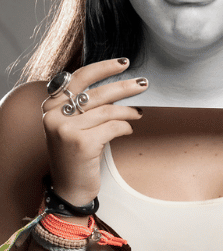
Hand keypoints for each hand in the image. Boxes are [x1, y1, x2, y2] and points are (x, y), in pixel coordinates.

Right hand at [41, 59, 146, 207]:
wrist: (70, 187)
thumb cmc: (76, 153)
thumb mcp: (72, 125)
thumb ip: (83, 105)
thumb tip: (117, 85)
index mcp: (50, 106)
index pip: (78, 78)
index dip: (103, 68)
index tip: (124, 63)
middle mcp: (54, 116)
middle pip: (96, 93)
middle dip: (124, 87)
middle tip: (143, 84)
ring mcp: (66, 129)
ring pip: (108, 111)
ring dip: (129, 111)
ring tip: (139, 113)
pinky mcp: (81, 143)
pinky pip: (113, 127)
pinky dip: (125, 127)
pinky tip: (128, 130)